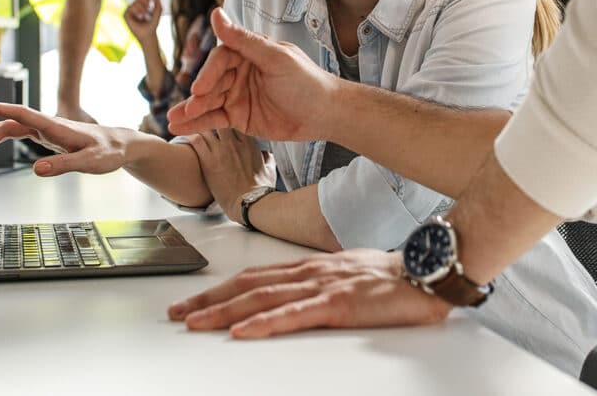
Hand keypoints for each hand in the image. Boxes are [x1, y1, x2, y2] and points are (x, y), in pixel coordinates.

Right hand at [0, 97, 135, 175]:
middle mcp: (48, 124)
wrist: (121, 144)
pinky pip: (21, 131)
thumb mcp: (89, 163)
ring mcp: (48, 129)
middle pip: (11, 126)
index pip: (21, 114)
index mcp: (55, 127)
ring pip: (14, 129)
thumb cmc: (109, 152)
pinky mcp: (50, 135)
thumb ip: (64, 165)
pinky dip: (4, 133)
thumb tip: (37, 171)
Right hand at [124, 0, 161, 44]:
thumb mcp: (158, 11)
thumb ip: (157, 0)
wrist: (148, 34)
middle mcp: (135, 5)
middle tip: (149, 6)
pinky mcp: (126, 14)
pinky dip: (137, 11)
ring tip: (145, 14)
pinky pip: (131, 7)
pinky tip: (140, 16)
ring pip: (136, 1)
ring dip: (142, 7)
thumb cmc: (153, 23)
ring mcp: (130, 9)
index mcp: (142, 3)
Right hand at [167, 7, 339, 140]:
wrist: (325, 114)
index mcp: (248, 52)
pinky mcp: (238, 116)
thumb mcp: (276, 58)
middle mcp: (239, 72)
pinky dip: (198, 123)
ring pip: (208, 102)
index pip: (221, 59)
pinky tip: (181, 127)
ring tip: (174, 120)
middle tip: (191, 106)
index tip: (200, 88)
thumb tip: (216, 12)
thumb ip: (244, 40)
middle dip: (198, 95)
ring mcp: (237, 94)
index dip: (209, 73)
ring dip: (191, 110)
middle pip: (211, 81)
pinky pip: (215, 119)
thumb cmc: (306, 80)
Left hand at [167, 249, 450, 337]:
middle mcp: (304, 272)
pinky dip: (265, 324)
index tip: (191, 301)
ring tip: (195, 322)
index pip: (250, 278)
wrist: (422, 270)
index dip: (217, 290)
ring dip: (224, 311)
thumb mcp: (339, 276)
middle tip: (177, 313)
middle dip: (208, 300)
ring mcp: (319, 286)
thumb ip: (311, 283)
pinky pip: (294, 314)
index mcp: (304, 267)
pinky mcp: (337, 304)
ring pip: (261, 299)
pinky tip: (244, 331)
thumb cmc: (385, 277)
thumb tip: (285, 296)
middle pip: (245, 286)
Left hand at [185, 129, 273, 222]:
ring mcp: (220, 150)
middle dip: (213, 120)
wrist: (248, 203)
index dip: (228, 122)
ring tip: (193, 128)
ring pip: (206, 127)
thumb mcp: (269, 171)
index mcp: (249, 143)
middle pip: (219, 120)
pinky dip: (190, 136)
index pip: (236, 122)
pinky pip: (195, 140)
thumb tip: (264, 155)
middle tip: (205, 123)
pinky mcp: (208, 161)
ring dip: (200, 127)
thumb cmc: (259, 190)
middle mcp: (234, 142)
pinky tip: (187, 136)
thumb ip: (266, 158)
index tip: (223, 126)